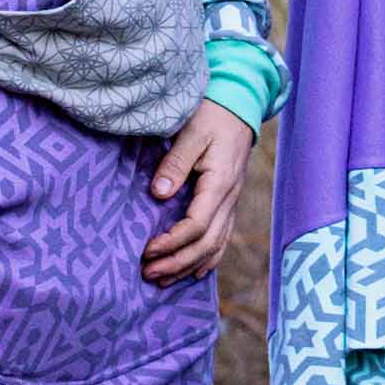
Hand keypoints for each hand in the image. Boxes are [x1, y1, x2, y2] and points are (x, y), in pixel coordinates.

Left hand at [141, 98, 254, 284]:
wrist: (238, 105)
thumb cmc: (212, 115)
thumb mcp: (191, 133)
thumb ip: (175, 164)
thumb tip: (159, 194)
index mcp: (220, 183)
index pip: (197, 225)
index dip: (172, 242)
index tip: (147, 249)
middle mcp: (230, 199)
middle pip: (207, 244)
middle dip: (177, 263)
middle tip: (148, 273)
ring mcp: (232, 203)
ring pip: (215, 246)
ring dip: (188, 266)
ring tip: (162, 279)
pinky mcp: (228, 202)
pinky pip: (222, 239)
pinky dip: (207, 259)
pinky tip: (192, 271)